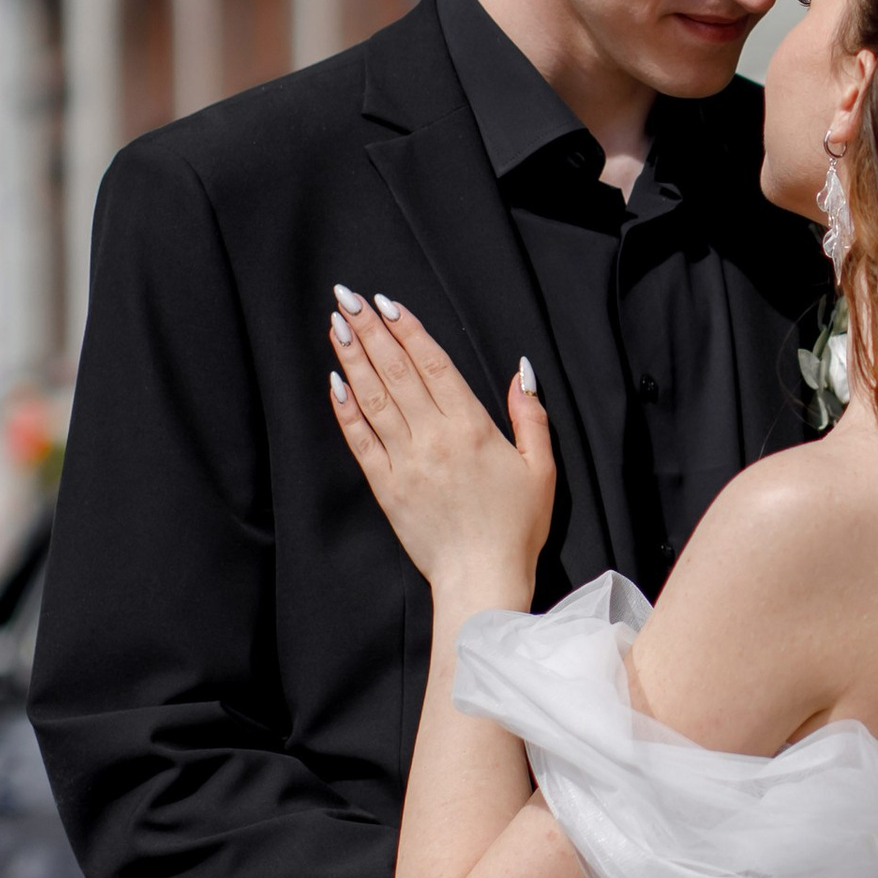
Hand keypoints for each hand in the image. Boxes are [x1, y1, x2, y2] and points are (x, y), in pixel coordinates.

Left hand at [328, 291, 553, 600]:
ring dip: (353, 359)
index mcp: (473, 428)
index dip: (408, 331)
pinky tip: (335, 383)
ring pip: (374, 399)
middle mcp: (434, 438)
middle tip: (348, 298)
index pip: (434, 366)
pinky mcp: (386, 487)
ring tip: (336, 326)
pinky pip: (360, 441)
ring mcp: (406, 462)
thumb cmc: (516, 527)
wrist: (481, 579)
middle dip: (370, 331)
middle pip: (397, 373)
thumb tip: (520, 372)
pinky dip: (346, 410)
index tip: (386, 304)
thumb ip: (530, 416)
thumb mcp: (542, 467)